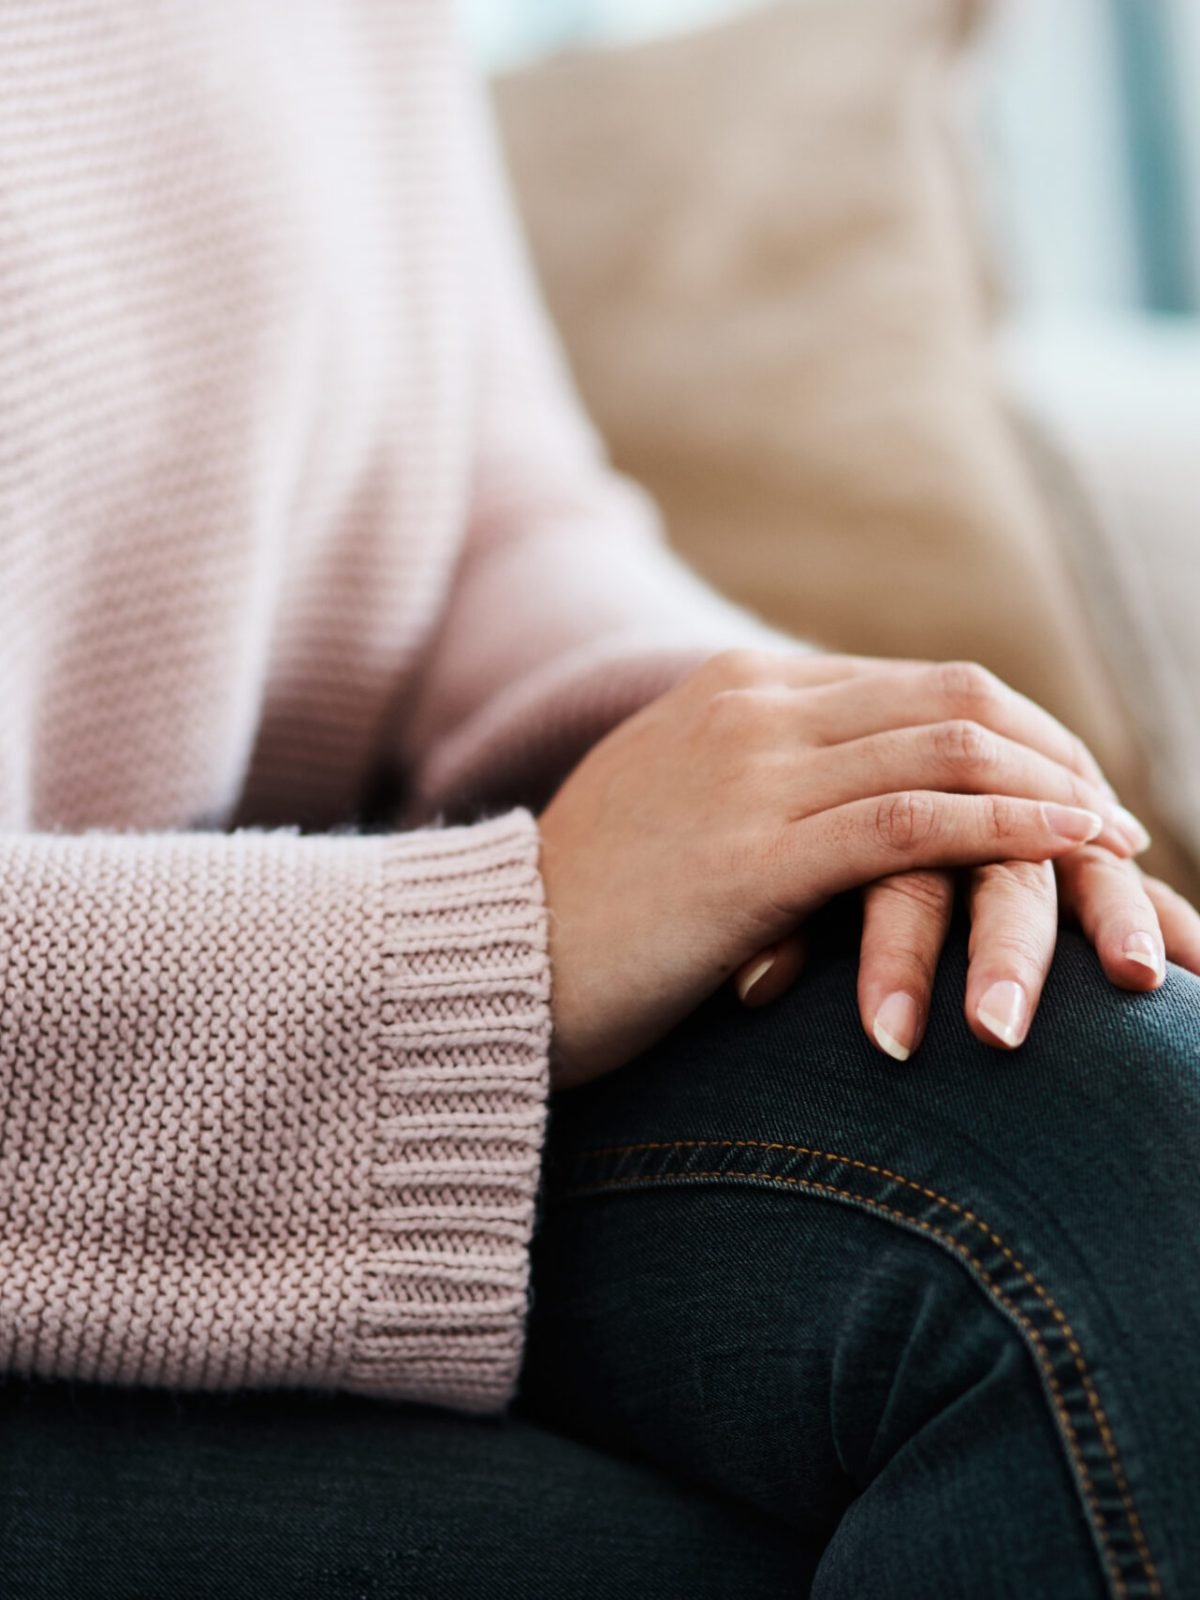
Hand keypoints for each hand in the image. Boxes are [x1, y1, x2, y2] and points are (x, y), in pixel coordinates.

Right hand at [539, 650, 1146, 1088]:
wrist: (490, 964)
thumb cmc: (591, 910)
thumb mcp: (677, 809)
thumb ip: (763, 780)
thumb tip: (850, 801)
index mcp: (737, 686)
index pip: (918, 683)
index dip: (1016, 732)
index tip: (1072, 790)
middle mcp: (752, 706)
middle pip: (954, 700)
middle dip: (1056, 756)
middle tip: (1116, 822)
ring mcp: (750, 773)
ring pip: (947, 751)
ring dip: (1054, 796)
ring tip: (1118, 848)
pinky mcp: (751, 854)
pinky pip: (913, 823)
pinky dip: (1009, 830)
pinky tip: (1073, 856)